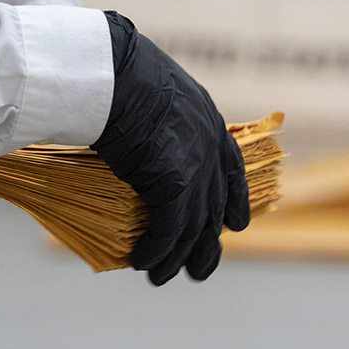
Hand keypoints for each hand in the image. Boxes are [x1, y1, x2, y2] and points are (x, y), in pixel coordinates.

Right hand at [91, 12, 249, 284]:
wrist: (113, 70)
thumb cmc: (120, 72)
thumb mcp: (152, 89)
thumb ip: (157, 116)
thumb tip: (136, 123)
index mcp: (209, 123)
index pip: (232, 171)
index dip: (234, 202)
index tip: (235, 226)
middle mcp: (210, 149)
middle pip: (214, 209)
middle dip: (207, 246)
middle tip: (200, 271)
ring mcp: (196, 168)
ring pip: (192, 228)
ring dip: (175, 259)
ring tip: (158, 278)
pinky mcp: (174, 185)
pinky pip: (167, 231)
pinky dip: (155, 251)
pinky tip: (141, 262)